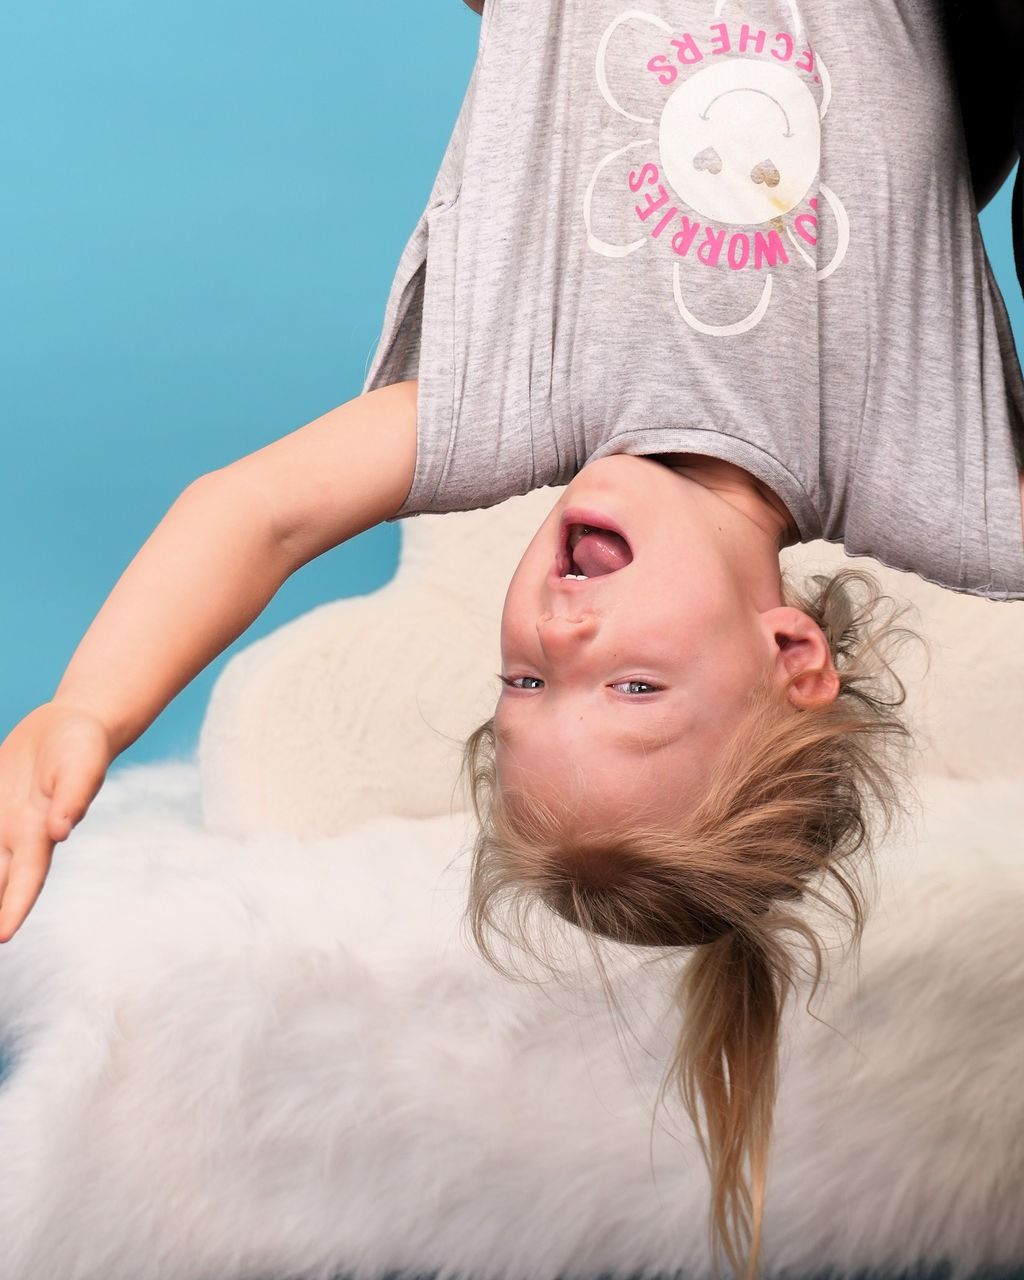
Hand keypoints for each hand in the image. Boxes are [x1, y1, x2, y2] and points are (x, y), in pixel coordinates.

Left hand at [0, 702, 112, 942]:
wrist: (71, 723)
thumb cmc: (84, 746)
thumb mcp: (82, 767)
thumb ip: (74, 798)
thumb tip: (61, 832)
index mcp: (40, 833)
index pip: (25, 881)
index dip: (13, 910)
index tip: (2, 938)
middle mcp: (17, 834)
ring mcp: (1, 820)